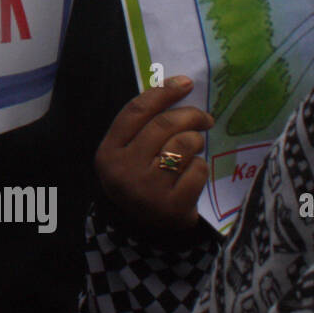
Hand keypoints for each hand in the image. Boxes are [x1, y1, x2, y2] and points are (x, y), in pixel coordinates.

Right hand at [95, 76, 214, 234]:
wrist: (142, 229)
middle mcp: (124, 169)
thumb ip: (143, 126)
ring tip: (195, 148)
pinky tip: (193, 174)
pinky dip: (200, 168)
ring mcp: (147, 189)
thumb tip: (177, 88)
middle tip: (205, 118)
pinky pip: (197, 171)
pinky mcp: (171, 206)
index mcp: (109, 151)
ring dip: (196, 142)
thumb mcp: (128, 154)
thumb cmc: (139, 180)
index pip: (136, 111)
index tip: (186, 83)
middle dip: (191, 115)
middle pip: (163, 125)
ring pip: (183, 146)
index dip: (163, 93)